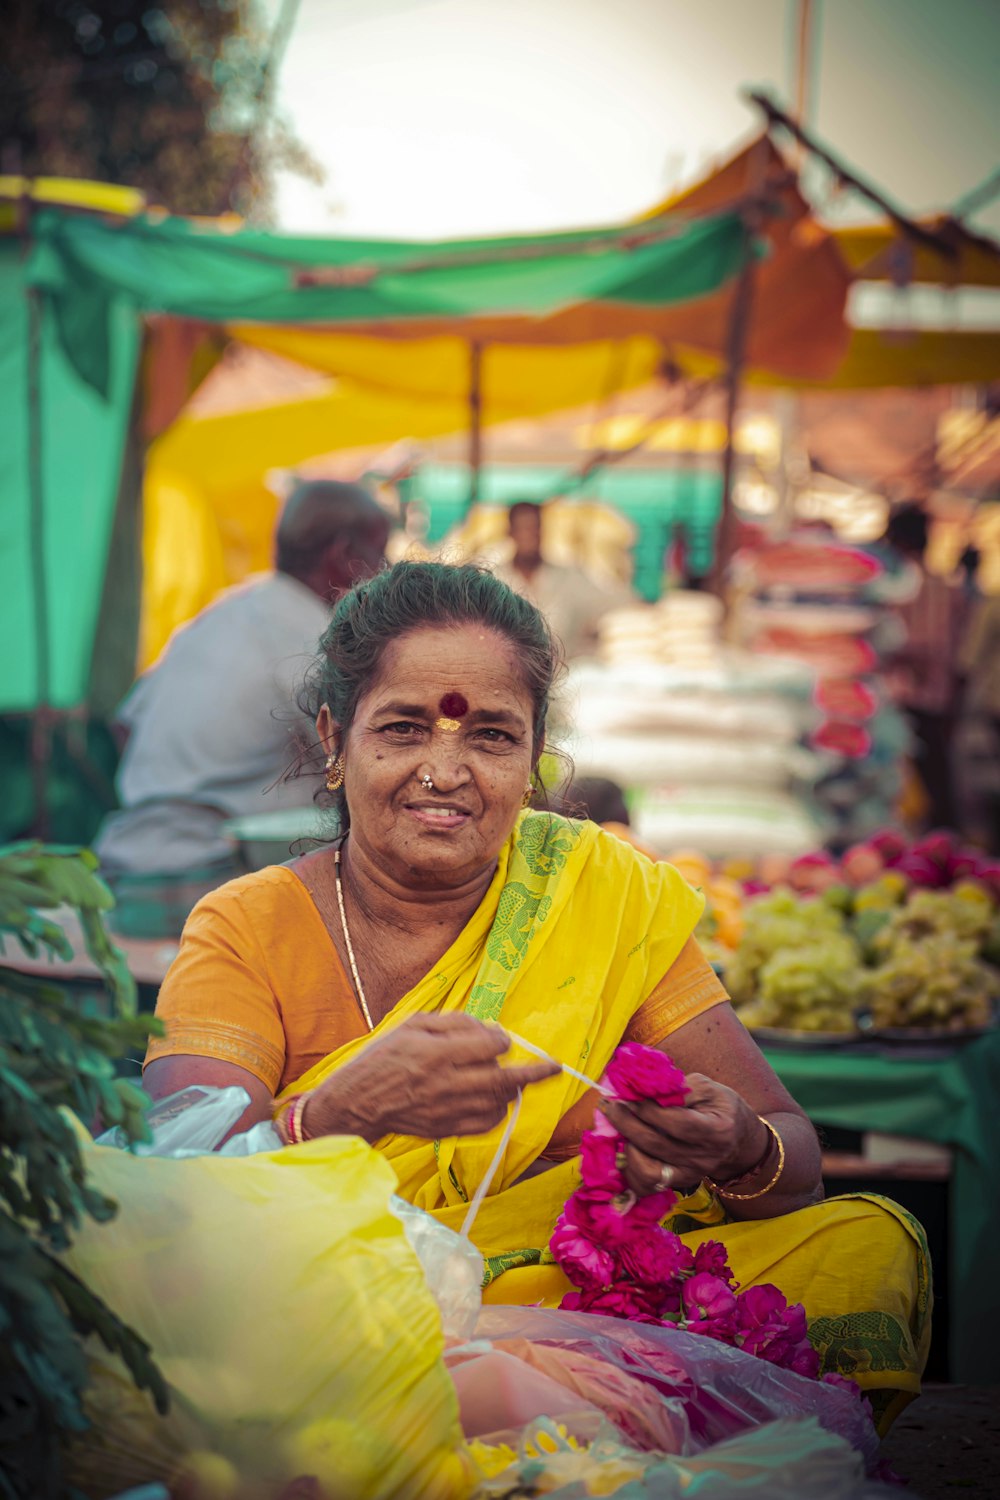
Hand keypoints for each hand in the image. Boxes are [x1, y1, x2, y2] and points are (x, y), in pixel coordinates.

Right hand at [303, 1013, 558, 1142]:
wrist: (357, 1102)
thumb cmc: (383, 1057)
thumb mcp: (413, 1025)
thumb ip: (453, 1023)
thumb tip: (489, 1030)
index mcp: (437, 1052)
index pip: (490, 1047)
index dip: (501, 1041)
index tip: (499, 1040)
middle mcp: (445, 1083)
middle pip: (503, 1079)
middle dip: (534, 1072)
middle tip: (554, 1067)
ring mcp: (446, 1110)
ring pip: (497, 1103)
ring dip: (511, 1091)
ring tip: (511, 1081)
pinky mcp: (444, 1130)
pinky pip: (484, 1125)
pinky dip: (497, 1113)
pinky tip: (494, 1102)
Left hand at [602, 1072, 769, 1198]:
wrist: (738, 1141)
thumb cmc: (720, 1107)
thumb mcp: (708, 1088)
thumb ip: (678, 1088)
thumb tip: (642, 1088)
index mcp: (716, 1130)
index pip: (676, 1123)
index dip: (648, 1109)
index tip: (628, 1094)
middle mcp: (703, 1158)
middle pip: (655, 1144)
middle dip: (626, 1122)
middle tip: (610, 1105)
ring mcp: (690, 1175)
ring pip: (648, 1172)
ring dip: (627, 1148)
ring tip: (620, 1128)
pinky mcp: (678, 1184)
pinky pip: (647, 1185)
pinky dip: (631, 1168)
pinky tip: (626, 1147)